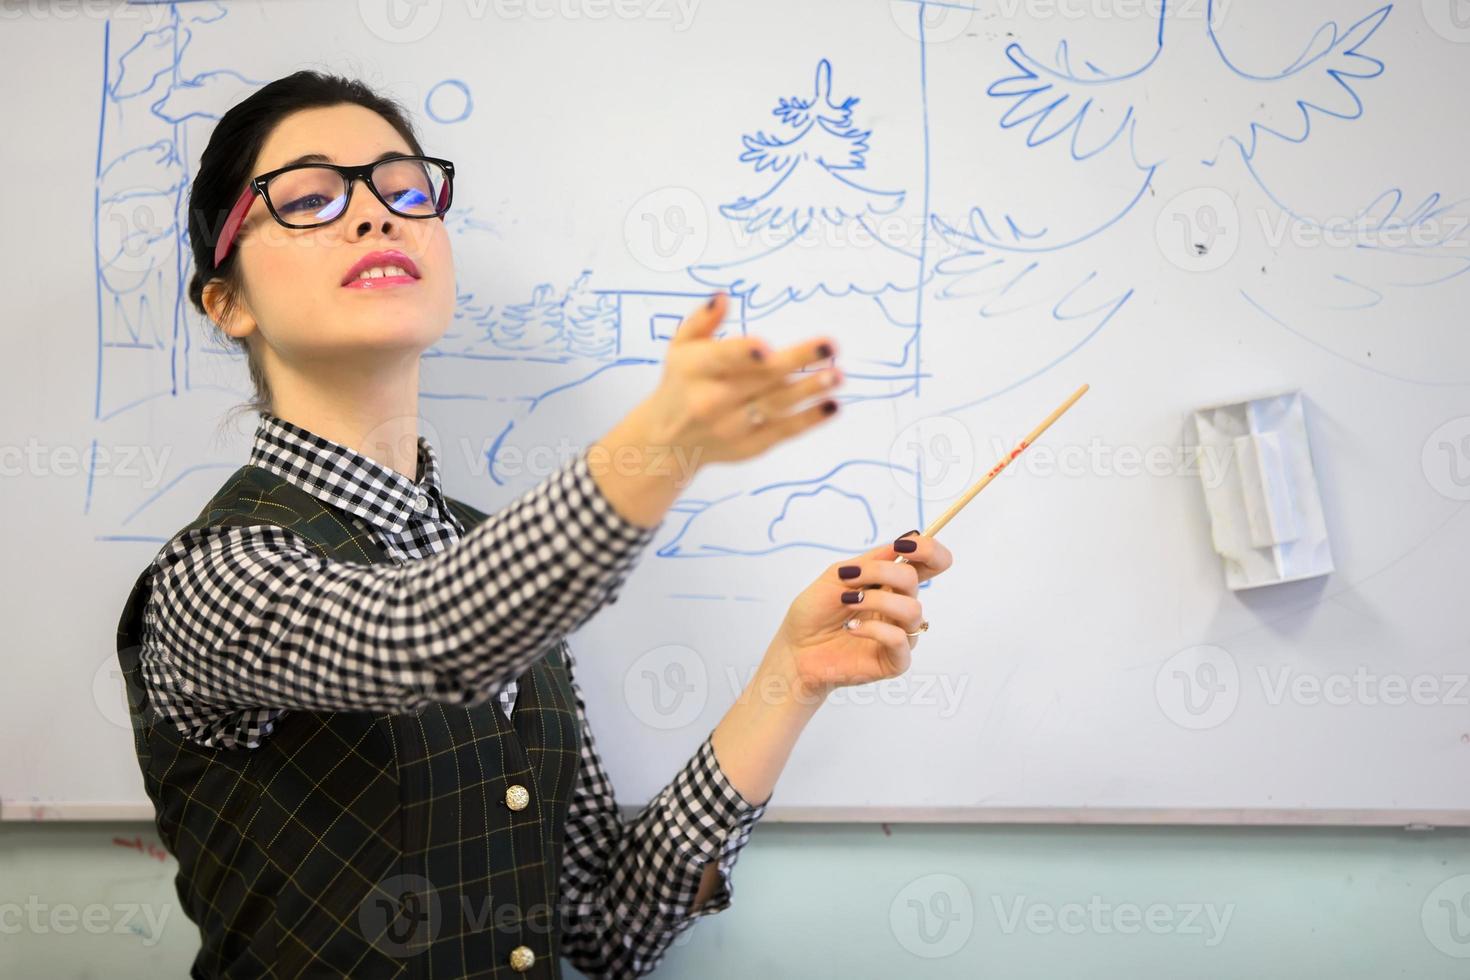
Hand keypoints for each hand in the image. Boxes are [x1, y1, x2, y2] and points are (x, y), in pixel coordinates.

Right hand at [627, 292, 843, 471]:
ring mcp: (732, 427)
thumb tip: (723, 296)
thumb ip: (702, 320)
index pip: (722, 359)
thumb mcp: (680, 347)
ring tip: (837, 376)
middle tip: (829, 346)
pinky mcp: (749, 447)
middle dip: (796, 362)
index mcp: (694, 370)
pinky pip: (783, 432)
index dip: (742, 354)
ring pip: (776, 405)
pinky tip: (831, 405)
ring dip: (810, 390)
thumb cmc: (680, 383)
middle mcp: (712, 401)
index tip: (766, 347)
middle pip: (760, 379)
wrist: (667, 443)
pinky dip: (809, 419)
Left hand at [767, 531, 955, 704]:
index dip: (928, 549)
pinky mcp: (895, 661)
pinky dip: (874, 629)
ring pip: (912, 610)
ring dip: (876, 601)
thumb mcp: (837, 576)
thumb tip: (907, 538)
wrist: (796, 650)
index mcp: (891, 584)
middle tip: (850, 578)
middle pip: (914, 580)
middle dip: (883, 572)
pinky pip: (900, 639)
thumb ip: (872, 561)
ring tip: (847, 603)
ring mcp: (900, 634)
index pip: (929, 563)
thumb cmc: (815, 613)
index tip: (904, 545)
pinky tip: (851, 629)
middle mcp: (899, 607)